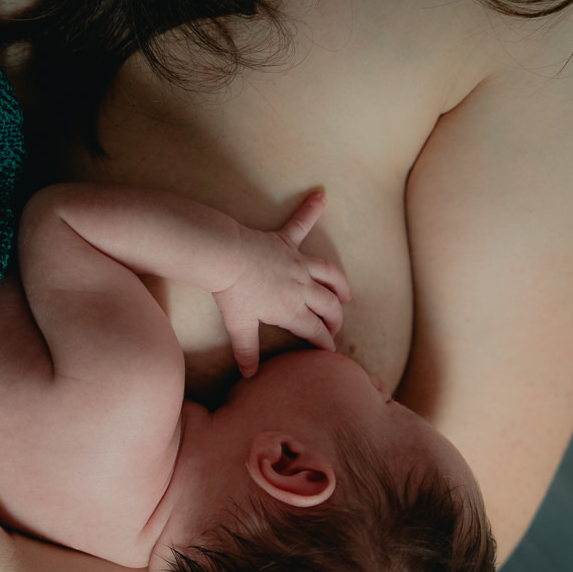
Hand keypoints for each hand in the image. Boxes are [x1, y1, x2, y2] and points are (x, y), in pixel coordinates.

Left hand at [212, 192, 350, 376]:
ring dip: (340, 283)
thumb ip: (246, 351)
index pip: (314, 330)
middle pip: (328, 305)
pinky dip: (311, 210)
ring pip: (328, 273)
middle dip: (335, 319)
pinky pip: (301, 223)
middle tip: (335, 327)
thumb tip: (250, 375)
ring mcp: (297, 263)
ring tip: (346, 293)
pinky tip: (320, 196)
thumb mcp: (239, 326)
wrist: (226, 257)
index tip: (330, 352)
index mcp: (291, 309)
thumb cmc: (232, 292)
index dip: (324, 343)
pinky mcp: (285, 242)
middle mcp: (301, 286)